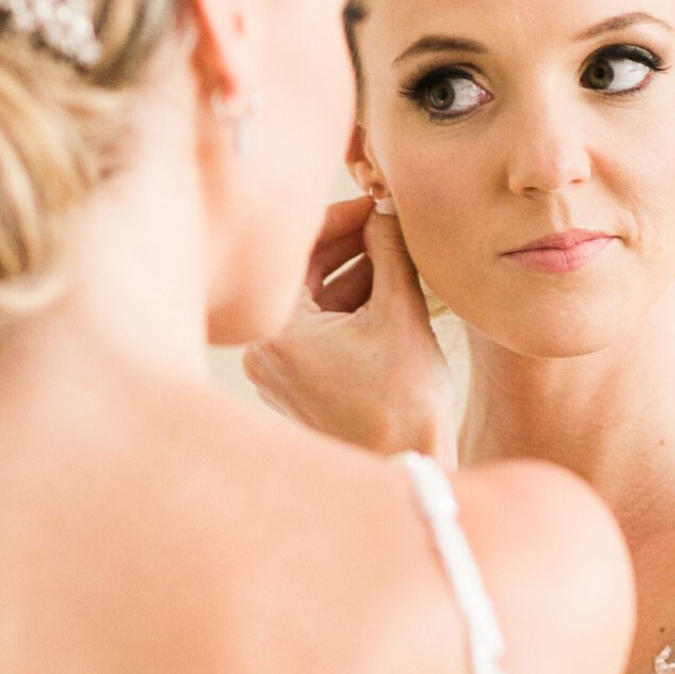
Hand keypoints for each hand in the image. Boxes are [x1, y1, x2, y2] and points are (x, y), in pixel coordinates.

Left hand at [244, 196, 456, 468]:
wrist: (410, 471)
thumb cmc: (405, 405)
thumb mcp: (402, 313)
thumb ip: (389, 250)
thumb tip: (383, 209)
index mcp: (277, 333)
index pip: (297, 251)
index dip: (340, 218)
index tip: (375, 203)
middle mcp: (264, 353)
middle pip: (301, 275)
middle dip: (349, 246)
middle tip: (387, 221)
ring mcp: (277, 373)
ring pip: (313, 302)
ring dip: (353, 274)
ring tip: (395, 250)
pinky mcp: (296, 386)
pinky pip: (318, 330)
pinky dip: (349, 307)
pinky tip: (386, 286)